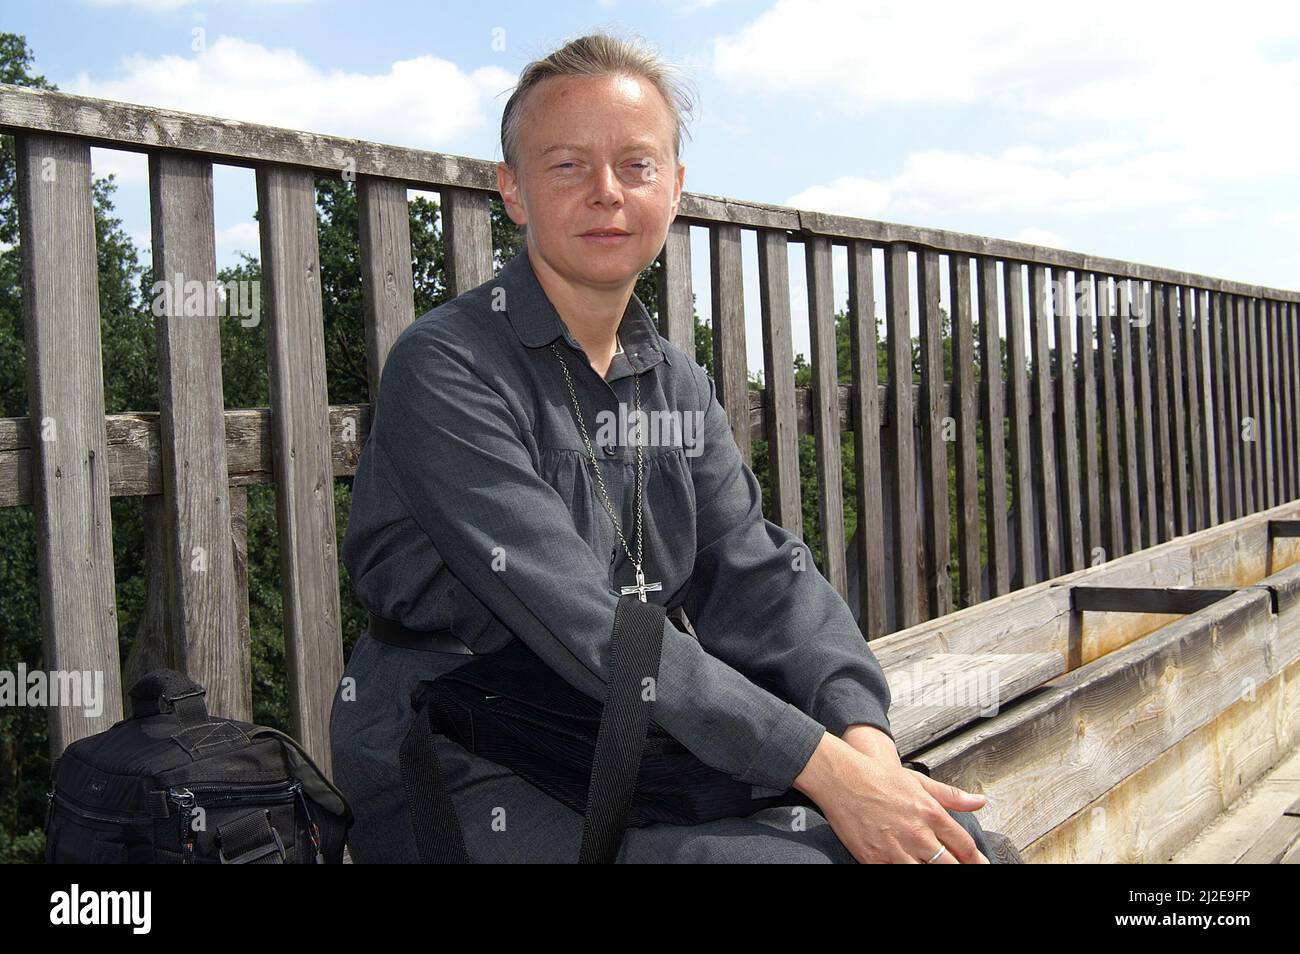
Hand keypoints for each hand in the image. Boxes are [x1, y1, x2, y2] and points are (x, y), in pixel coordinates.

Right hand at [793, 730, 989, 863]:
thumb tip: (979, 801)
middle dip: (960, 870)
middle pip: (950, 865)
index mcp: (931, 813)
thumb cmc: (876, 777)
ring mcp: (896, 849)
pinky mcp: (875, 859)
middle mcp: (917, 834)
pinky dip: (906, 873)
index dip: (977, 861)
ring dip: (935, 872)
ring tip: (937, 869)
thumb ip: (951, 796)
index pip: (964, 846)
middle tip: (967, 872)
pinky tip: (911, 869)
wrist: (840, 778)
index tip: (982, 865)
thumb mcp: (918, 780)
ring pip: (926, 873)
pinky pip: (897, 874)